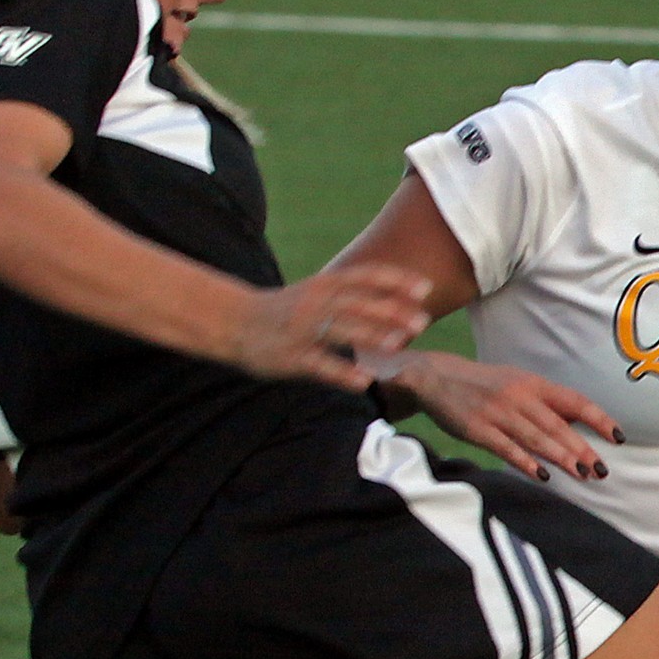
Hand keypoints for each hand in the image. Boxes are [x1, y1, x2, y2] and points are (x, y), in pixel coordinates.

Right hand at [233, 264, 431, 392]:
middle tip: (423, 321)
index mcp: (325, 284)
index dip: (395, 281)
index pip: (365, 277)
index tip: (424, 288)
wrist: (234, 322)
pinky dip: (343, 373)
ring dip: (370, 336)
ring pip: (340, 330)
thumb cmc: (286, 309)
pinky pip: (320, 365)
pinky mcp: (291, 357)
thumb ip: (351, 292)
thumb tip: (397, 295)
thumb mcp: (317, 291)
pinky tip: (365, 381)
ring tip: (399, 344)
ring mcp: (302, 329)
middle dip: (391, 312)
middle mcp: (315, 302)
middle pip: (358, 304)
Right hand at [391, 350, 622, 482]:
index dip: (598, 419)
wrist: (436, 378)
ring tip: (582, 474)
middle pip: (558, 425)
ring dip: (561, 457)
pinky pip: (506, 448)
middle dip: (582, 448)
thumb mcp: (519, 383)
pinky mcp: (478, 429)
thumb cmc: (486, 385)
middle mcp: (519, 396)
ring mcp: (498, 412)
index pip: (574, 401)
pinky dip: (524, 462)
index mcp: (534, 383)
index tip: (618, 438)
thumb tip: (583, 420)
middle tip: (601, 470)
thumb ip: (548, 402)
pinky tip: (541, 476)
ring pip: (536, 437)